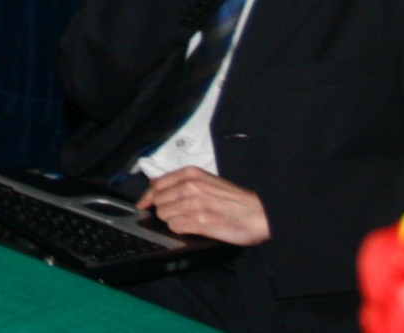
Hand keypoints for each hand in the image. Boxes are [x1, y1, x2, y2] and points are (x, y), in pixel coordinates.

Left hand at [137, 167, 269, 244]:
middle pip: (158, 201)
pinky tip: (193, 228)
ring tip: (189, 220)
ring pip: (165, 215)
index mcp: (191, 174)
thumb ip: (184, 184)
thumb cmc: (236, 201)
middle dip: (164, 210)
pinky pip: (175, 227)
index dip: (148, 197)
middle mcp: (190, 186)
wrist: (260, 214)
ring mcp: (194, 204)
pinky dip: (180, 229)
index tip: (144, 204)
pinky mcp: (200, 221)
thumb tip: (159, 192)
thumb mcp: (208, 182)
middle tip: (178, 214)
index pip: (156, 184)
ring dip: (173, 220)